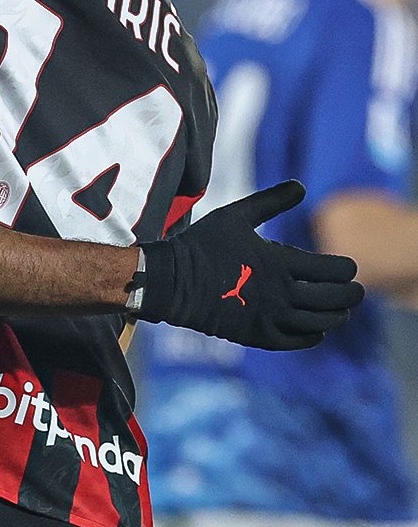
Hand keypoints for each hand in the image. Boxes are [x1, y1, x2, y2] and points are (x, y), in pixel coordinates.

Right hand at [138, 179, 363, 349]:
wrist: (171, 281)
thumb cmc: (203, 245)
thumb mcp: (236, 216)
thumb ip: (271, 201)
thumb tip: (301, 186)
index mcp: (280, 262)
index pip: (333, 271)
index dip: (347, 269)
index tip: (348, 268)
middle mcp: (280, 293)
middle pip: (333, 300)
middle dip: (350, 295)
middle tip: (355, 291)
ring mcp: (269, 317)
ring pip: (320, 323)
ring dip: (336, 317)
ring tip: (341, 312)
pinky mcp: (256, 336)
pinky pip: (296, 341)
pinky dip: (313, 337)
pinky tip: (318, 331)